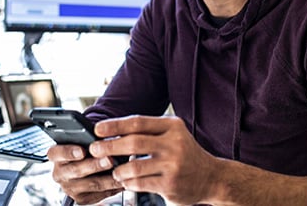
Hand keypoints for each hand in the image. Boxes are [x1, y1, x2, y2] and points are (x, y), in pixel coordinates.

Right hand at [46, 143, 123, 204]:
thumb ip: (88, 137)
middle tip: (109, 159)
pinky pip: (100, 194)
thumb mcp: (82, 139)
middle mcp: (60, 173)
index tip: (82, 151)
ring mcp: (70, 188)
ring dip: (108, 178)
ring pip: (91, 184)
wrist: (85, 167)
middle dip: (95, 165)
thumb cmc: (84, 147)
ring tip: (121, 170)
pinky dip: (113, 186)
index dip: (68, 152)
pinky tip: (123, 179)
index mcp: (55, 155)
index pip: (56, 153)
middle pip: (76, 170)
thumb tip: (103, 136)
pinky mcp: (82, 199)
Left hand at [89, 115, 218, 204]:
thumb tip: (112, 132)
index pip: (138, 122)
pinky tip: (126, 181)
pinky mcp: (170, 184)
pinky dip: (128, 182)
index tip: (97, 129)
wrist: (211, 177)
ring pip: (134, 166)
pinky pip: (140, 183)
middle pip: (133, 143)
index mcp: (172, 126)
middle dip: (109, 146)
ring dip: (118, 170)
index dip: (114, 125)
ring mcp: (173, 165)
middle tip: (95, 150)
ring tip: (115, 171)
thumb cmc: (184, 153)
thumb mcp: (172, 135)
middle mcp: (174, 143)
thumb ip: (148, 132)